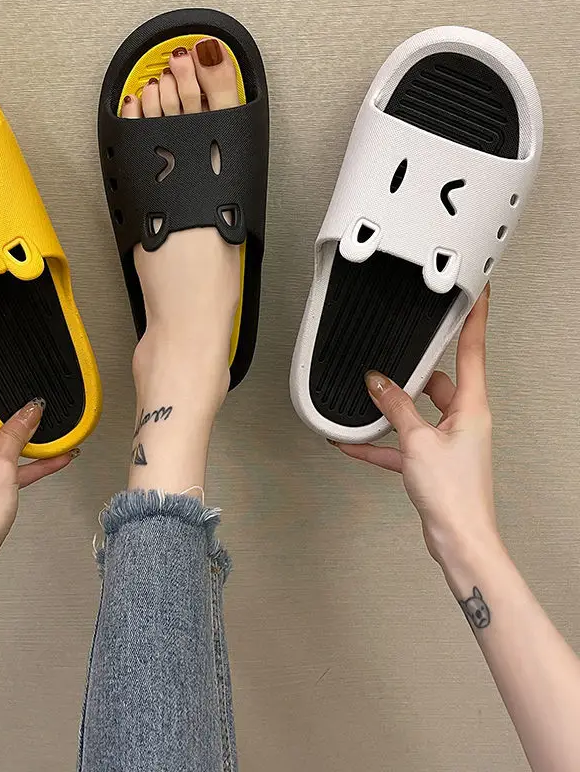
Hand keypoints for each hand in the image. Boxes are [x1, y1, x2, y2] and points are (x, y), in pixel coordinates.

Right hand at [331, 286, 496, 563]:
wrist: (459, 539)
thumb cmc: (454, 494)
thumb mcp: (417, 441)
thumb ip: (395, 407)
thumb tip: (377, 381)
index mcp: (472, 407)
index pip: (473, 349)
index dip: (475, 317)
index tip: (478, 291)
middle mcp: (465, 420)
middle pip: (438, 381)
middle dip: (410, 374)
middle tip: (389, 360)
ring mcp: (450, 441)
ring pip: (417, 412)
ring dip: (391, 410)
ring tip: (364, 401)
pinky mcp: (434, 461)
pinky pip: (403, 443)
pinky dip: (381, 442)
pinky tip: (353, 441)